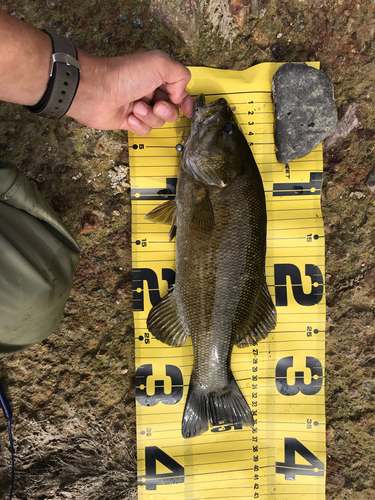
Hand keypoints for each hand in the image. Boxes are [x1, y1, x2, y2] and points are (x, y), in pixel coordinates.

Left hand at [67, 50, 194, 134]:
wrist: (97, 91)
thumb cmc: (126, 75)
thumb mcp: (160, 63)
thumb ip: (180, 74)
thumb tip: (180, 94)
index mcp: (158, 75)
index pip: (180, 91)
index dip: (186, 102)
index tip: (188, 111)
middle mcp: (150, 91)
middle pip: (171, 110)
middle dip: (166, 111)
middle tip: (156, 106)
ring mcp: (139, 107)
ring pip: (158, 122)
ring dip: (149, 117)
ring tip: (136, 107)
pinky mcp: (129, 121)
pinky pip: (144, 131)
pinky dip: (138, 125)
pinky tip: (128, 117)